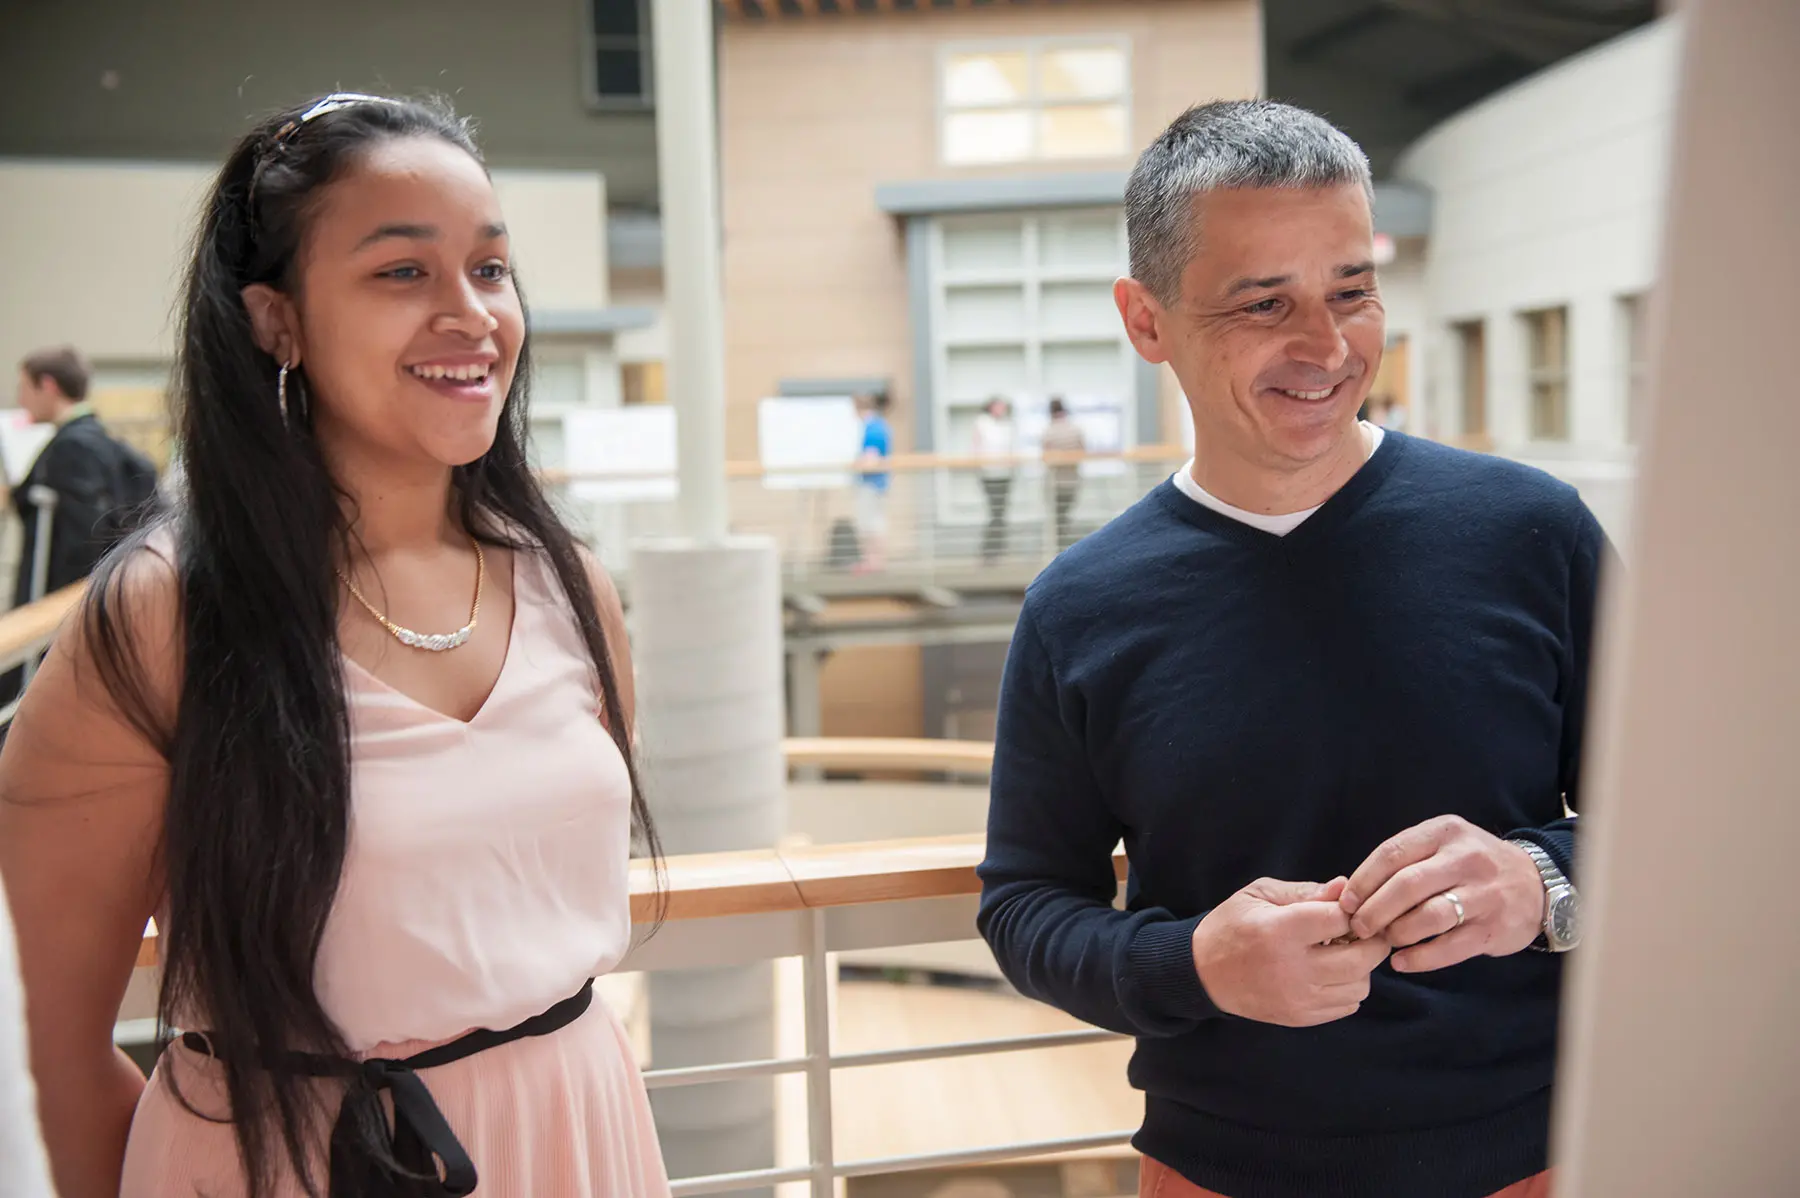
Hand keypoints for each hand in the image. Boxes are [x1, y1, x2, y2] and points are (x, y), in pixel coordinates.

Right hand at [1192, 876, 1390, 1026]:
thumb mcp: (1259, 895)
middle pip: (1361, 958)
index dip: (1352, 910)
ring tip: (1343, 953)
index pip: (1341, 919)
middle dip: (1371, 940)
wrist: (1203, 972)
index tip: (1348, 907)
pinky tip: (1330, 973)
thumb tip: (1345, 886)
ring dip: (1361, 967)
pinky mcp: (1299, 1017)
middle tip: (1363, 931)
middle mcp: (1292, 968)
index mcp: (1280, 930)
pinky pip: (1347, 1005)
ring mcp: (1297, 998)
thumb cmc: (1232, 925)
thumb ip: (1305, 891)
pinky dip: (1348, 988)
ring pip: (1360, 985)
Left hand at [1340, 815, 1545, 972]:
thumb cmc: (1472, 866)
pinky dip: (1421, 958)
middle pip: (1407, 885)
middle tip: (1358, 927)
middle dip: (1374, 910)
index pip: (1392, 854)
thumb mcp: (1443, 845)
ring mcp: (1483, 894)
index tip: (1345, 902)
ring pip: (1429, 916)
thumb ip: (1405, 860)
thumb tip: (1352, 891)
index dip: (1363, 881)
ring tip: (1384, 941)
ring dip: (1397, 933)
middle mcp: (1465, 859)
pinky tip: (1402, 962)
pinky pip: (1450, 947)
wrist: (1537, 884)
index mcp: (1444, 832)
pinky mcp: (1494, 928)